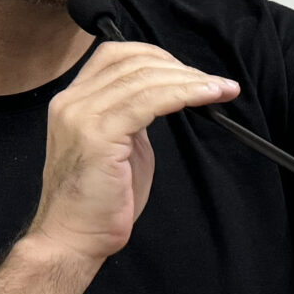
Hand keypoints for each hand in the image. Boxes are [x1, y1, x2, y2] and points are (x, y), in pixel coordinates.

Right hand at [28, 43, 238, 265]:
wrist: (73, 238)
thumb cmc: (100, 201)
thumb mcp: (118, 146)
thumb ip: (133, 116)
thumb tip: (165, 95)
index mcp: (73, 101)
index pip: (115, 55)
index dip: (158, 56)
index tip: (190, 72)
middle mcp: (71, 102)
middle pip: (133, 61)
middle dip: (181, 68)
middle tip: (215, 83)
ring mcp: (81, 116)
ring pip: (145, 79)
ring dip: (190, 80)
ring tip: (221, 88)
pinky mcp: (98, 135)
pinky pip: (149, 102)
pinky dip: (183, 94)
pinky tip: (206, 97)